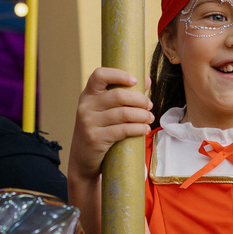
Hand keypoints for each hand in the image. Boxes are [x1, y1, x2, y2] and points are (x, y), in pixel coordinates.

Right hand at [69, 68, 153, 185]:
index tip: (135, 81)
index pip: (99, 75)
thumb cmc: (99, 130)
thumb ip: (124, 94)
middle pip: (118, 95)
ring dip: (142, 115)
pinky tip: (145, 129)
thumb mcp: (105, 110)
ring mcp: (89, 122)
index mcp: (88, 95)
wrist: (82, 159)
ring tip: (149, 118)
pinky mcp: (95, 138)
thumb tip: (147, 80)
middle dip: (139, 100)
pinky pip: (123, 130)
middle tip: (149, 105)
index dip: (119, 75)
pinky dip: (138, 128)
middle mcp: (86, 106)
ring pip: (123, 113)